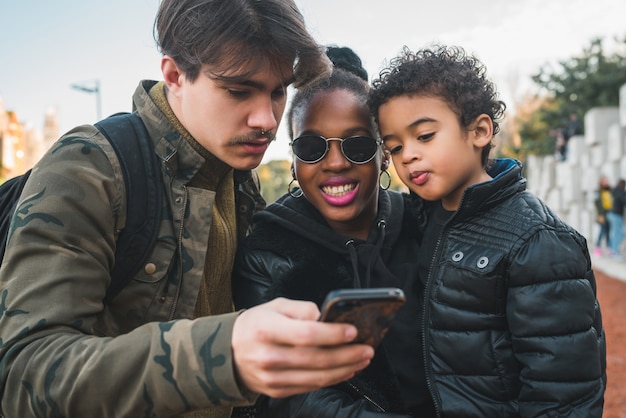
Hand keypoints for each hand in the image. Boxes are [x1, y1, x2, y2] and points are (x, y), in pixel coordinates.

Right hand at [231, 297, 373, 397]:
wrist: (225, 352)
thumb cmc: (254, 325)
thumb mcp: (274, 306)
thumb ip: (301, 309)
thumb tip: (326, 317)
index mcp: (265, 330)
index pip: (306, 334)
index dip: (332, 334)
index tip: (353, 331)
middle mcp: (268, 356)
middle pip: (316, 359)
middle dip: (347, 355)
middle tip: (366, 349)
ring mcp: (272, 377)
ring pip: (316, 378)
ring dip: (344, 370)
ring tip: (361, 360)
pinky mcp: (276, 391)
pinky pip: (309, 387)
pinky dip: (331, 380)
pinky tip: (345, 371)